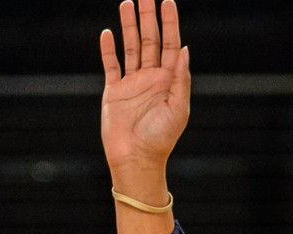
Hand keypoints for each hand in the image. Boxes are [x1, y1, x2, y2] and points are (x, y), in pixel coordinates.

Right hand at [99, 0, 189, 200]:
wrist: (135, 158)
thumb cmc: (161, 138)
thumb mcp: (178, 109)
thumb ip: (181, 79)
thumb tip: (184, 49)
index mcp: (169, 81)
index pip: (171, 45)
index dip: (170, 24)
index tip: (167, 2)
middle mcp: (151, 78)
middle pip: (150, 41)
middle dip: (148, 18)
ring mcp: (132, 83)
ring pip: (131, 47)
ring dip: (129, 26)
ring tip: (127, 3)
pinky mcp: (114, 91)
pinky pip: (111, 65)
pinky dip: (108, 49)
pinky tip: (108, 33)